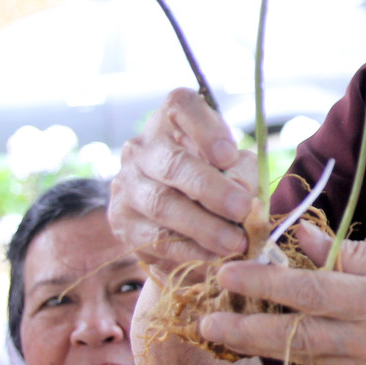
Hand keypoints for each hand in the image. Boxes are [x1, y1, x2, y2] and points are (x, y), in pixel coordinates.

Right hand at [109, 88, 258, 274]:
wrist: (180, 216)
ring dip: (203, 227)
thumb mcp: (236, 167)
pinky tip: (214, 258)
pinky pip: (154, 238)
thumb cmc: (216, 179)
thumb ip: (243, 174)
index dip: (206, 129)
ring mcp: (127, 183)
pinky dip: (189, 250)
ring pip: (161, 204)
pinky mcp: (121, 220)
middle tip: (242, 209)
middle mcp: (143, 147)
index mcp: (172, 120)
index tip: (230, 156)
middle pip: (173, 163)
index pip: (181, 106)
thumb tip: (244, 196)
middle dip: (212, 189)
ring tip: (236, 243)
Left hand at [201, 224, 365, 364]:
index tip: (229, 273)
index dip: (266, 283)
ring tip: (237, 330)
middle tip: (206, 323)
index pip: (314, 292)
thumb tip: (308, 241)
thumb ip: (359, 253)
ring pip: (313, 358)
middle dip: (246, 330)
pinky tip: (302, 339)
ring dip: (273, 343)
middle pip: (299, 337)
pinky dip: (318, 353)